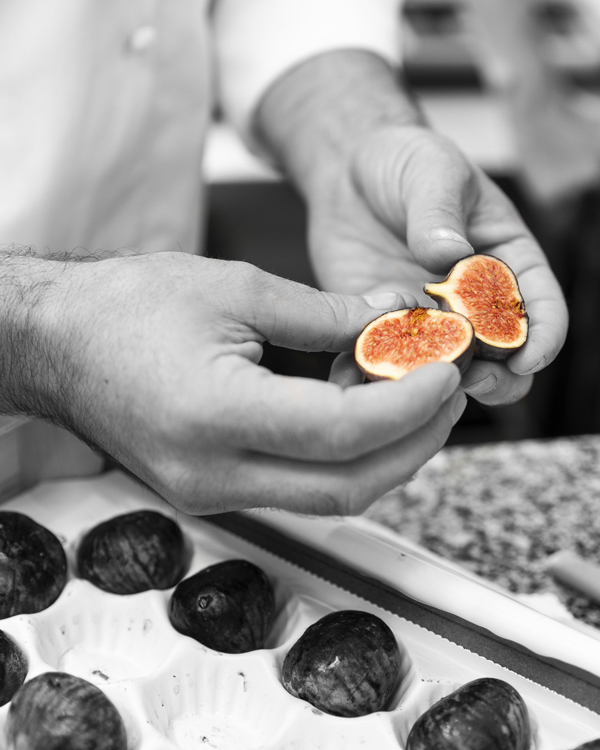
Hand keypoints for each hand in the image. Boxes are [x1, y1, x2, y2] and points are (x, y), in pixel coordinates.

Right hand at [16, 252, 464, 514]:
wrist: (60, 344)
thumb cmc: (129, 306)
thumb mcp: (236, 288)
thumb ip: (324, 314)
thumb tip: (390, 323)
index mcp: (214, 414)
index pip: (342, 432)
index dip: (409, 404)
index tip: (446, 371)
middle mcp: (213, 473)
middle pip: (348, 487)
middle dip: (415, 443)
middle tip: (449, 393)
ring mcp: (211, 492)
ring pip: (330, 499)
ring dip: (386, 458)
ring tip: (419, 404)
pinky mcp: (213, 491)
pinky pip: (300, 490)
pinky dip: (346, 461)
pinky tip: (368, 420)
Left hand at [255, 51, 567, 407]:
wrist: (348, 173)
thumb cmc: (406, 162)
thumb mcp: (431, 172)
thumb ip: (440, 213)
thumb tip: (449, 255)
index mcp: (506, 260)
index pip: (540, 306)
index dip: (543, 337)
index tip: (528, 359)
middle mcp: (474, 300)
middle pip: (502, 357)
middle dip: (495, 378)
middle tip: (469, 380)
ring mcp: (430, 320)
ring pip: (448, 372)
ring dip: (437, 384)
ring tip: (417, 381)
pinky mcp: (385, 329)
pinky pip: (390, 365)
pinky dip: (383, 377)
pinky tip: (366, 374)